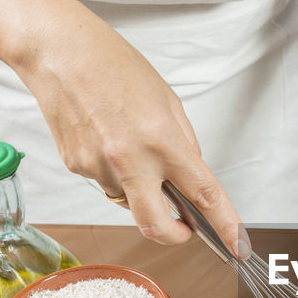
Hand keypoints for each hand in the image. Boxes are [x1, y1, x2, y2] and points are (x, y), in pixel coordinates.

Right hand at [11, 2, 247, 253]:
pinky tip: (107, 138)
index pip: (204, 196)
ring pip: (129, 202)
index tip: (237, 245)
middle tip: (185, 225)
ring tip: (130, 145)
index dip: (225, 227)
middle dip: (176, 234)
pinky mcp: (76, 168)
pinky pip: (106, 184)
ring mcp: (98, 168)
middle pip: (157, 227)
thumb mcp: (168, 102)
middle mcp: (129, 160)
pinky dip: (114, 172)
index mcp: (161, 140)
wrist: (59, 52)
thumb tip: (191, 180)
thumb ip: (184, 145)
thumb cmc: (114, 67)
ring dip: (140, 189)